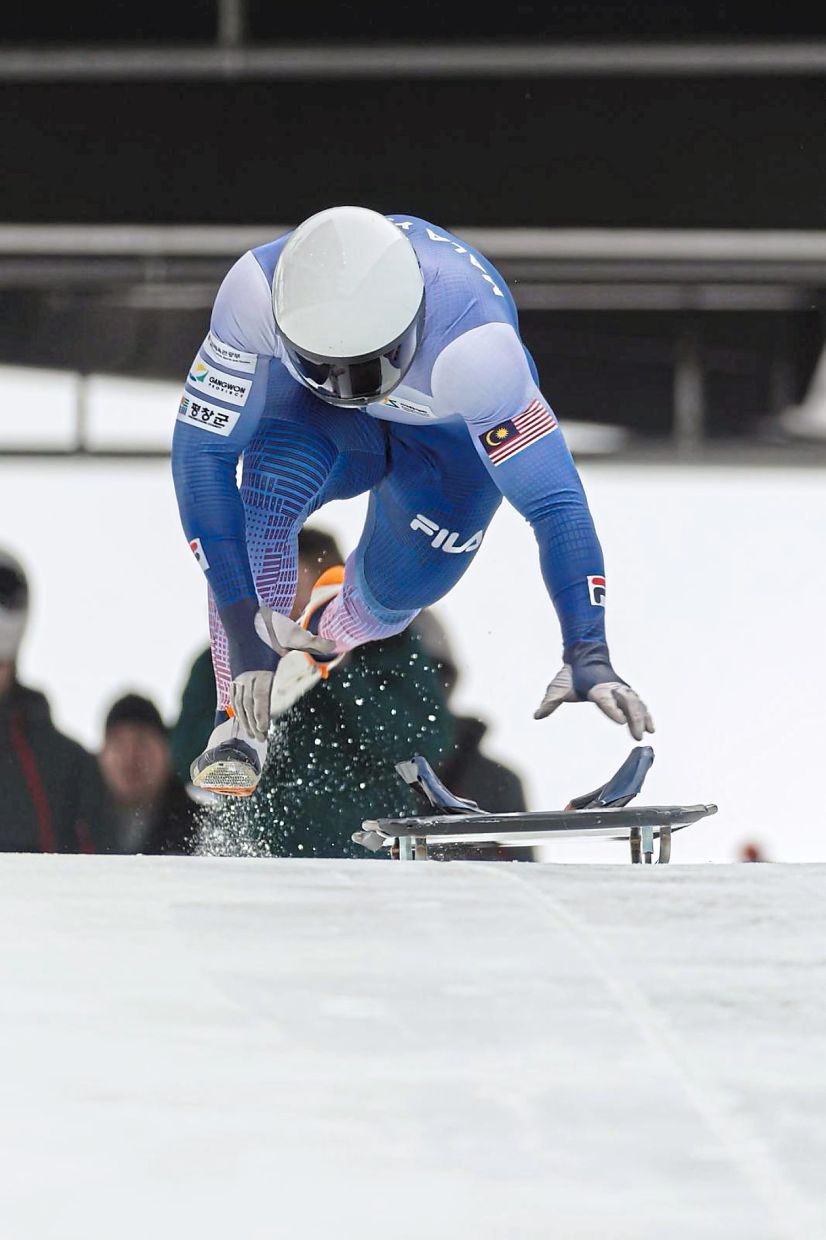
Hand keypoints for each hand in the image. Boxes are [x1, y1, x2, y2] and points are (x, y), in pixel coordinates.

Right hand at [229, 607, 339, 741]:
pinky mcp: (234, 672)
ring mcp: (239, 674)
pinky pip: (233, 695)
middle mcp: (248, 676)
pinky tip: (239, 716)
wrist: (242, 617)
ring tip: (250, 733)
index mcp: (263, 671)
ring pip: (239, 703)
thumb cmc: (269, 627)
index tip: (264, 731)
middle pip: (248, 706)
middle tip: (259, 740)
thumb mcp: (294, 634)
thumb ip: (314, 642)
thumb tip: (334, 643)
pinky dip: (235, 708)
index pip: (260, 700)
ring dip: (244, 719)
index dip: (261, 717)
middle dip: (253, 724)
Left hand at [534, 643, 654, 741]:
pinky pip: (639, 703)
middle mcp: (612, 687)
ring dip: (643, 717)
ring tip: (647, 733)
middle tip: (637, 735)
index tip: (621, 722)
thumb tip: (537, 715)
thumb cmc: (570, 675)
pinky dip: (647, 714)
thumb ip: (549, 702)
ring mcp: (621, 689)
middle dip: (634, 717)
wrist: (585, 657)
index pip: (606, 699)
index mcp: (596, 686)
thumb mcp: (557, 687)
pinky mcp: (626, 692)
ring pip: (636, 702)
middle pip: (628, 701)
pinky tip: (652, 728)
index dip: (613, 710)